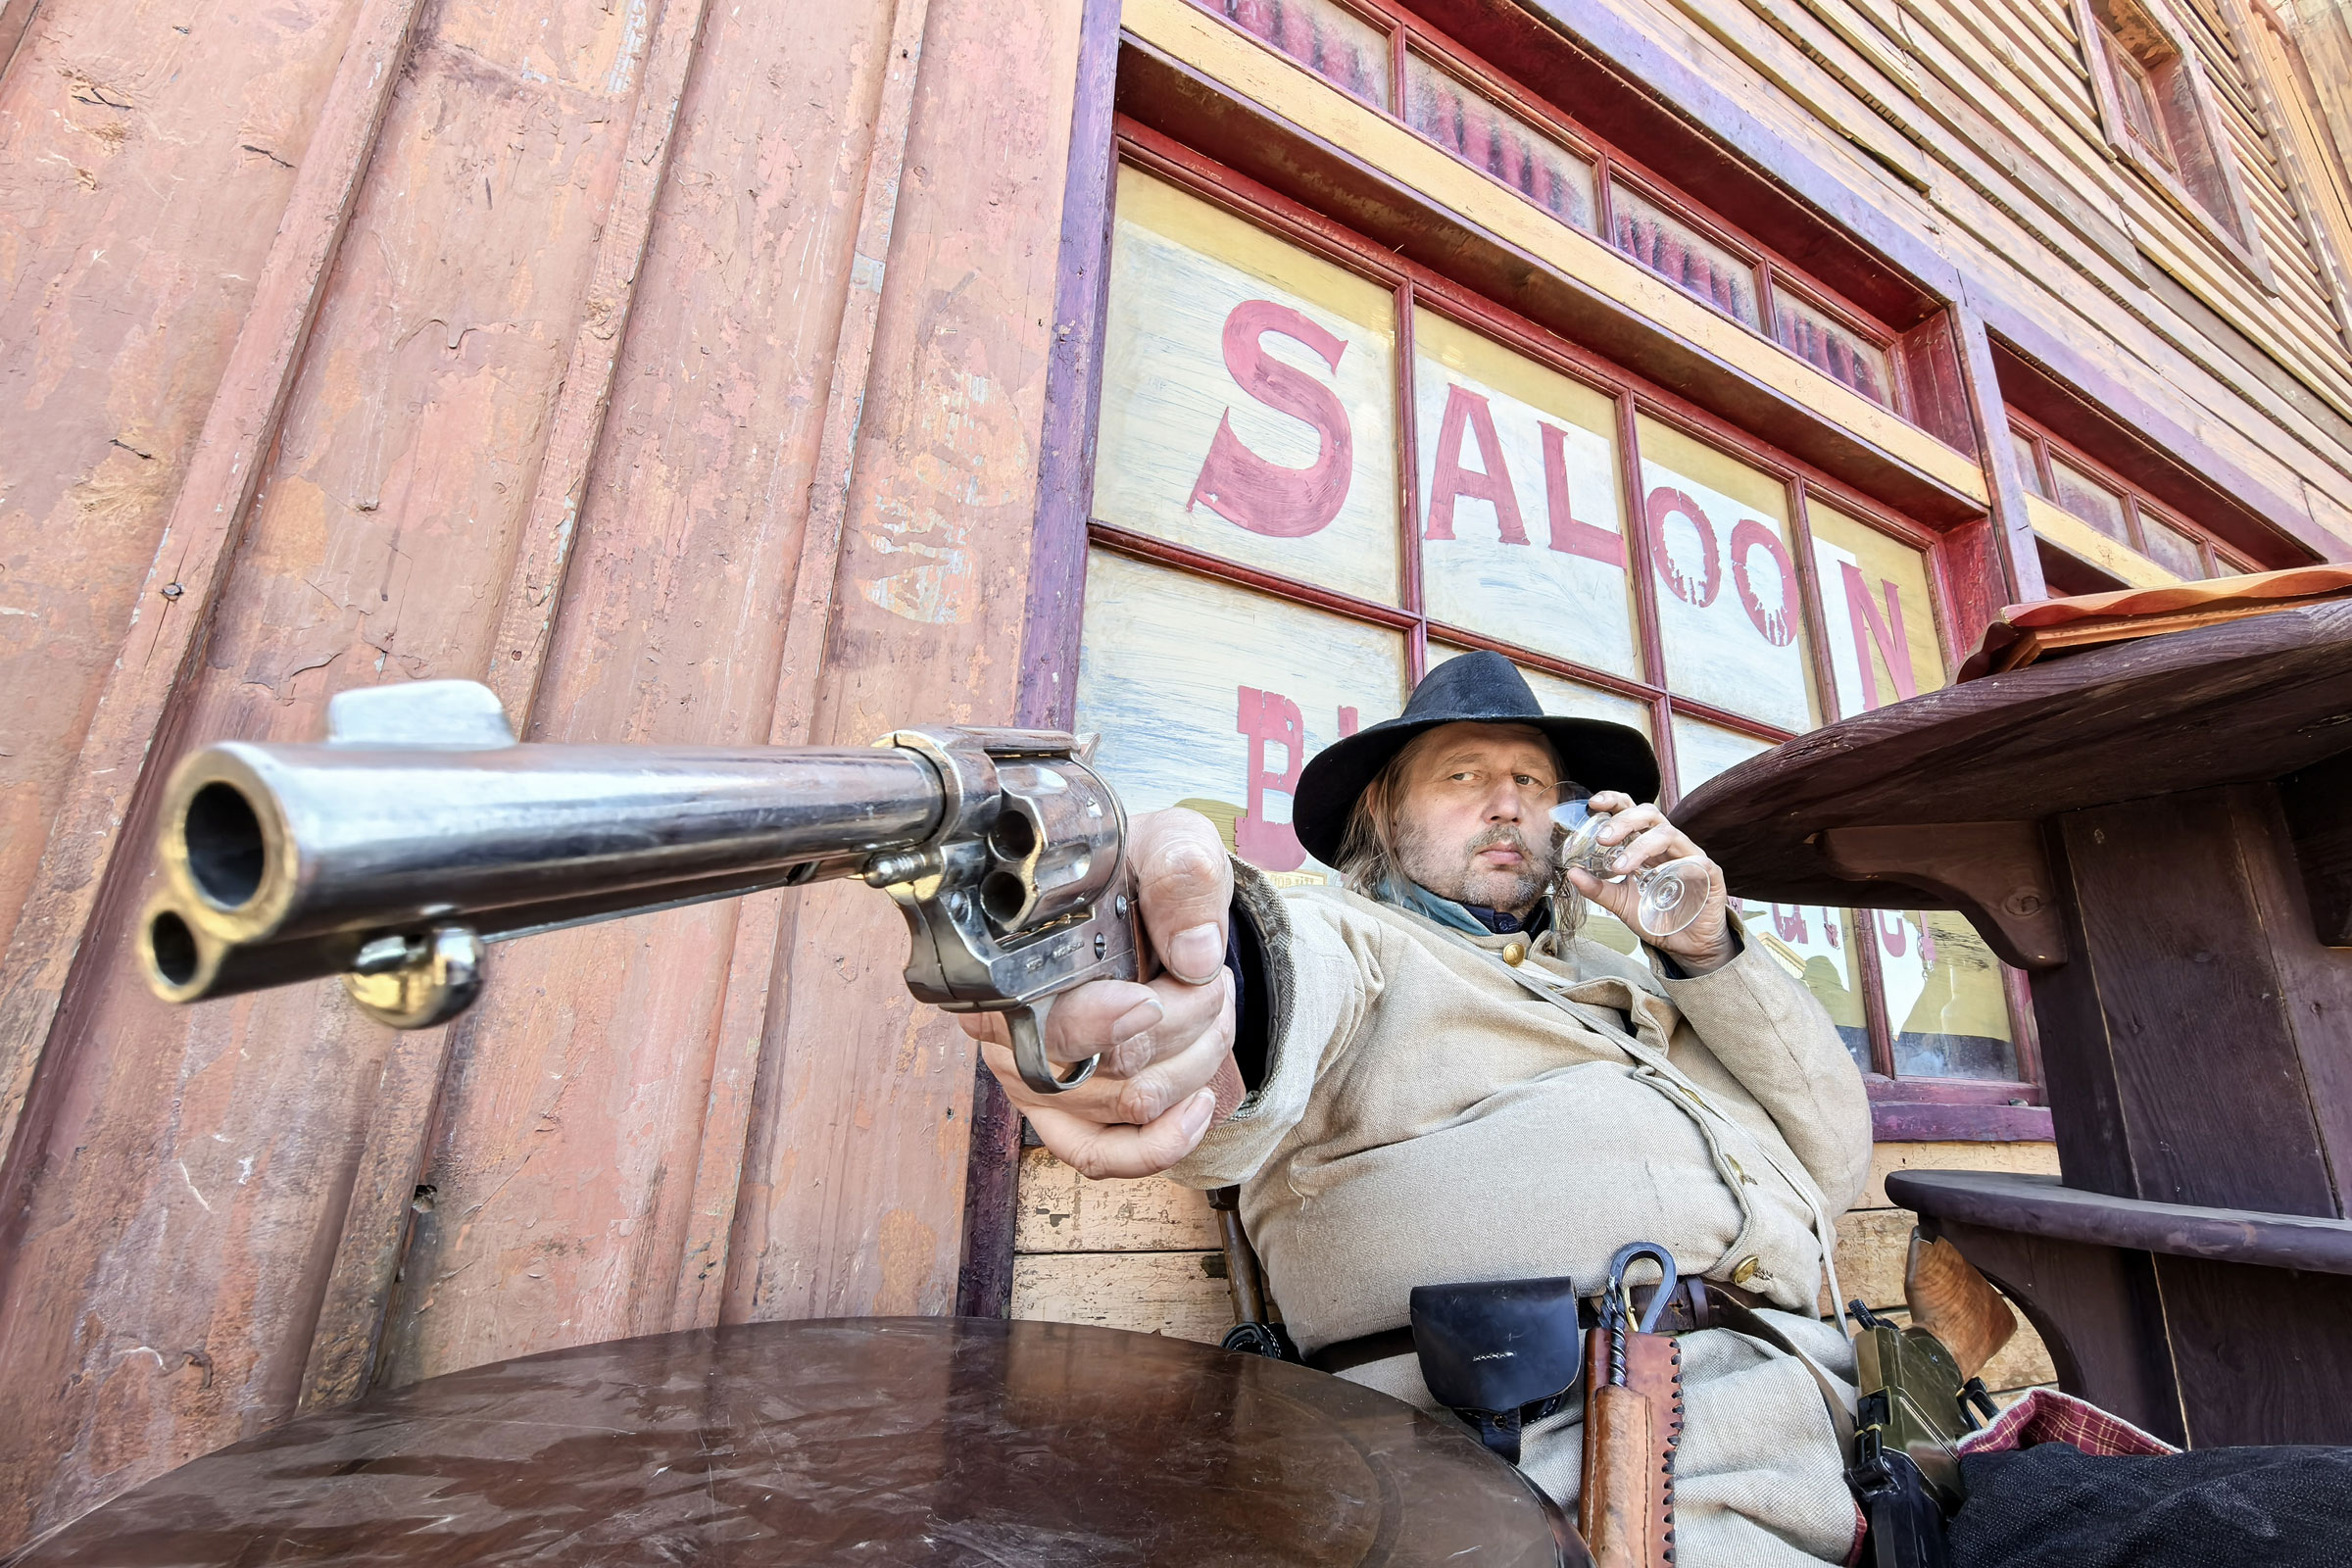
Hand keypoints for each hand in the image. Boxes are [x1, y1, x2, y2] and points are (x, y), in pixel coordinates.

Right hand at [957, 808, 1240, 1179]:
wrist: (1151, 906)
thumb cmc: (1143, 875)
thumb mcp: (1168, 843)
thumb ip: (1180, 873)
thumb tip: (1195, 954)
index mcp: (1006, 957)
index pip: (1019, 1015)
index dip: (1092, 1020)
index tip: (1148, 1000)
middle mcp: (1005, 1028)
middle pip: (1092, 1066)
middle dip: (1176, 1027)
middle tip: (1211, 982)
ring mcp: (1034, 1080)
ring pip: (1121, 1105)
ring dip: (1192, 1062)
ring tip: (1215, 1012)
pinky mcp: (1067, 1117)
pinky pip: (1102, 1157)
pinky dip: (1160, 1143)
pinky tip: (1199, 1105)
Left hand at [1564, 792, 1734, 971]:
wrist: (1686, 944)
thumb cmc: (1656, 916)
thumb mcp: (1621, 902)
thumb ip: (1598, 888)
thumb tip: (1571, 873)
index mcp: (1646, 844)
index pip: (1632, 811)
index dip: (1615, 801)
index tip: (1593, 804)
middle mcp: (1668, 844)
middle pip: (1650, 814)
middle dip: (1624, 821)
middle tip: (1603, 838)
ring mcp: (1690, 856)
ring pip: (1669, 834)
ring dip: (1641, 846)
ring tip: (1620, 866)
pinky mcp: (1710, 874)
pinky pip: (1697, 861)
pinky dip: (1679, 864)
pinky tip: (1661, 875)